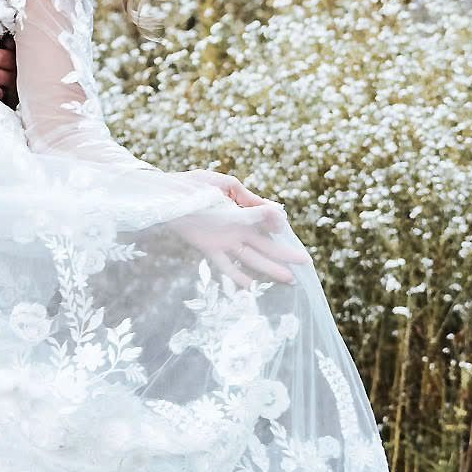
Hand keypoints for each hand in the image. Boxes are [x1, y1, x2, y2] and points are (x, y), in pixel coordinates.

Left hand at [179, 172, 308, 286]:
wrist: (167, 192)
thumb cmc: (195, 185)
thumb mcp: (226, 185)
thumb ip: (249, 198)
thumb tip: (276, 210)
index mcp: (241, 212)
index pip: (266, 224)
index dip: (278, 228)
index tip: (287, 231)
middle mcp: (236, 230)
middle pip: (265, 245)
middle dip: (284, 255)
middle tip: (305, 263)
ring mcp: (224, 240)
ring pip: (252, 257)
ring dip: (270, 268)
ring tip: (289, 278)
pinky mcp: (208, 247)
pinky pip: (225, 265)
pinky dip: (237, 276)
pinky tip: (250, 287)